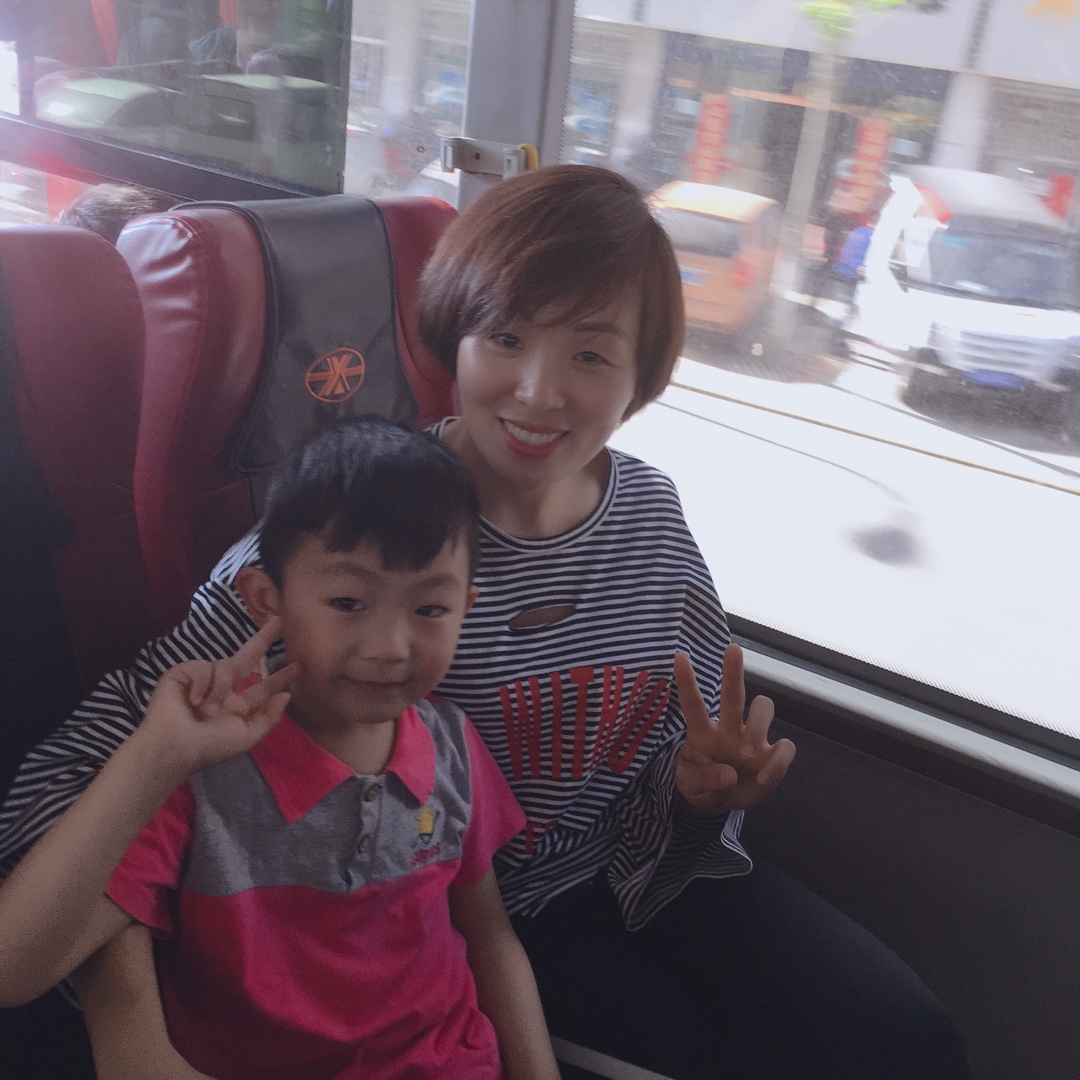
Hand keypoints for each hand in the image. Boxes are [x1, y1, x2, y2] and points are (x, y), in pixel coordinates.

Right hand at [135, 618, 300, 775]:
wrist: (174, 747)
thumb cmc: (210, 746)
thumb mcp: (246, 736)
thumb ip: (268, 717)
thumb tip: (286, 696)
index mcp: (237, 706)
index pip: (263, 687)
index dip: (280, 678)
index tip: (299, 667)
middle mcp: (222, 690)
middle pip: (246, 658)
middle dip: (262, 639)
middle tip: (279, 621)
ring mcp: (202, 680)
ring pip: (224, 666)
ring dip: (219, 688)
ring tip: (207, 710)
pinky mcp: (182, 673)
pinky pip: (202, 667)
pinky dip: (202, 684)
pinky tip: (193, 700)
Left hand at [674, 643, 794, 813]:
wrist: (722, 802)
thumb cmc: (701, 785)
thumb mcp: (691, 787)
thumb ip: (705, 780)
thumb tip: (730, 775)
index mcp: (702, 732)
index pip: (693, 704)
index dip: (686, 682)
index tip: (680, 657)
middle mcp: (729, 728)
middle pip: (733, 695)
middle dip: (732, 672)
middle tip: (732, 649)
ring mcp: (753, 740)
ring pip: (764, 709)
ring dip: (758, 727)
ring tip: (745, 756)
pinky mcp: (772, 755)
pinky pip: (785, 747)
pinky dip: (778, 762)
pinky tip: (764, 777)